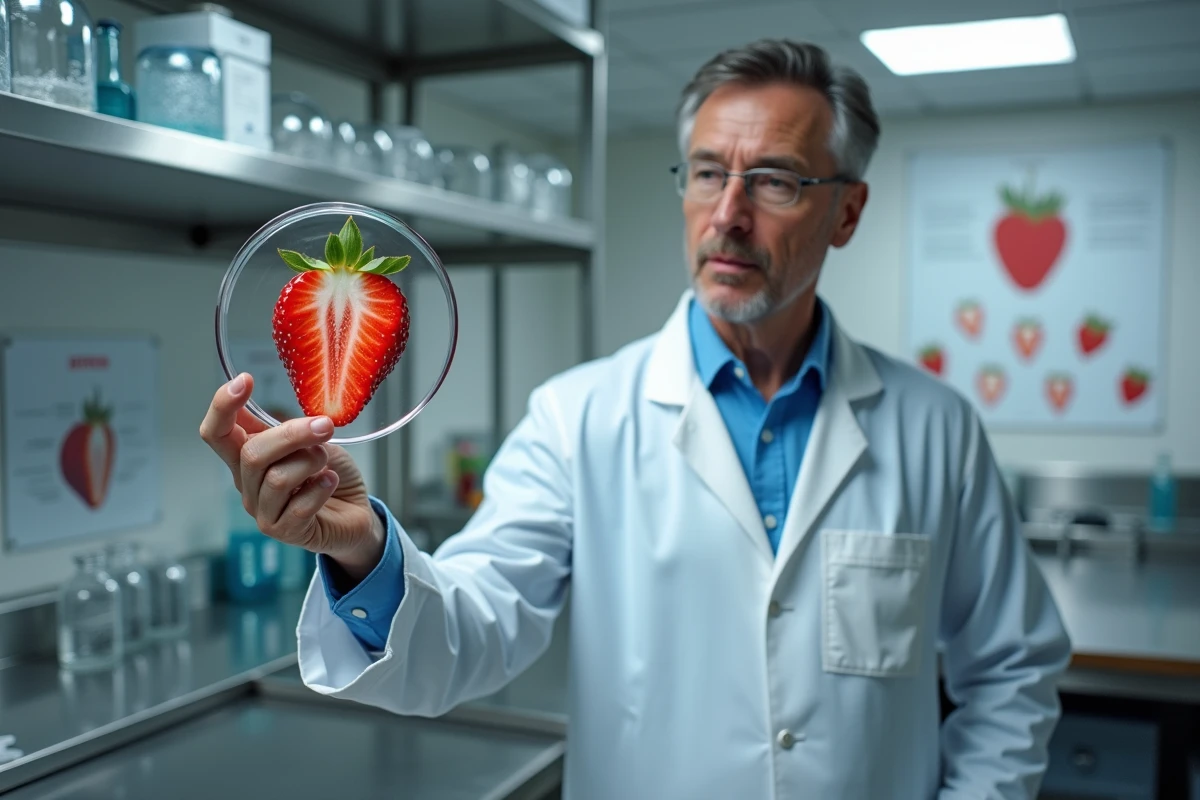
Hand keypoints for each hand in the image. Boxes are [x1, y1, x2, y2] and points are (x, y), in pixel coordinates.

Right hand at [199, 373, 385, 581]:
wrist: (354, 512)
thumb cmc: (328, 473)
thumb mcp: (307, 441)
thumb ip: (283, 427)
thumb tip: (261, 397)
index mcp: (246, 456)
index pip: (216, 432)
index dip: (222, 406)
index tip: (245, 380)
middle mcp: (247, 484)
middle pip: (252, 454)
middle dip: (291, 435)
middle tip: (324, 426)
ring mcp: (263, 511)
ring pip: (276, 478)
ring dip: (310, 462)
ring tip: (327, 461)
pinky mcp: (284, 532)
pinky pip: (299, 506)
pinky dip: (321, 488)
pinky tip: (331, 481)